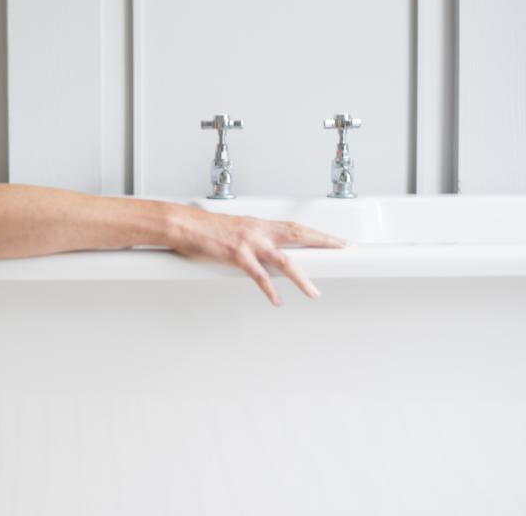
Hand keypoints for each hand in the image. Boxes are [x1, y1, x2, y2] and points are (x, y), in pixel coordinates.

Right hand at [170, 208, 347, 306]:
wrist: (184, 225)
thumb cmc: (204, 228)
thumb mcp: (234, 230)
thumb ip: (251, 241)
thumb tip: (261, 253)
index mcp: (259, 224)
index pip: (295, 227)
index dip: (315, 233)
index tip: (333, 239)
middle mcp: (258, 231)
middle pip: (298, 235)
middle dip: (322, 241)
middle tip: (341, 248)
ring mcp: (249, 243)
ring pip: (284, 260)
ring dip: (301, 278)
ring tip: (314, 292)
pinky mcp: (237, 256)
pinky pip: (258, 276)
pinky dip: (270, 290)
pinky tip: (277, 300)